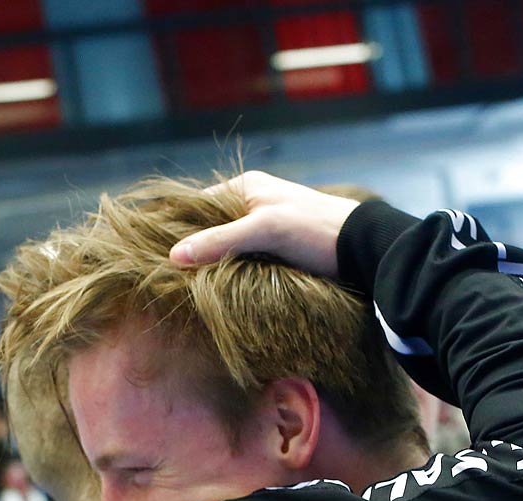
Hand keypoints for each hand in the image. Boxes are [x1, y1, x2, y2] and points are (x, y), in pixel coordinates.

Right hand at [169, 171, 360, 277]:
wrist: (362, 246)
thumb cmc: (314, 228)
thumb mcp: (264, 229)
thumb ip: (221, 240)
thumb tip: (173, 255)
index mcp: (246, 188)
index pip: (198, 206)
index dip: (179, 228)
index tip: (160, 255)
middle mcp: (252, 204)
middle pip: (211, 229)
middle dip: (196, 250)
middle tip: (173, 278)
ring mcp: (265, 229)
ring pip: (228, 248)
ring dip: (215, 266)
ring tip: (191, 289)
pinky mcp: (277, 251)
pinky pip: (245, 262)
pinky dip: (234, 274)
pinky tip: (222, 291)